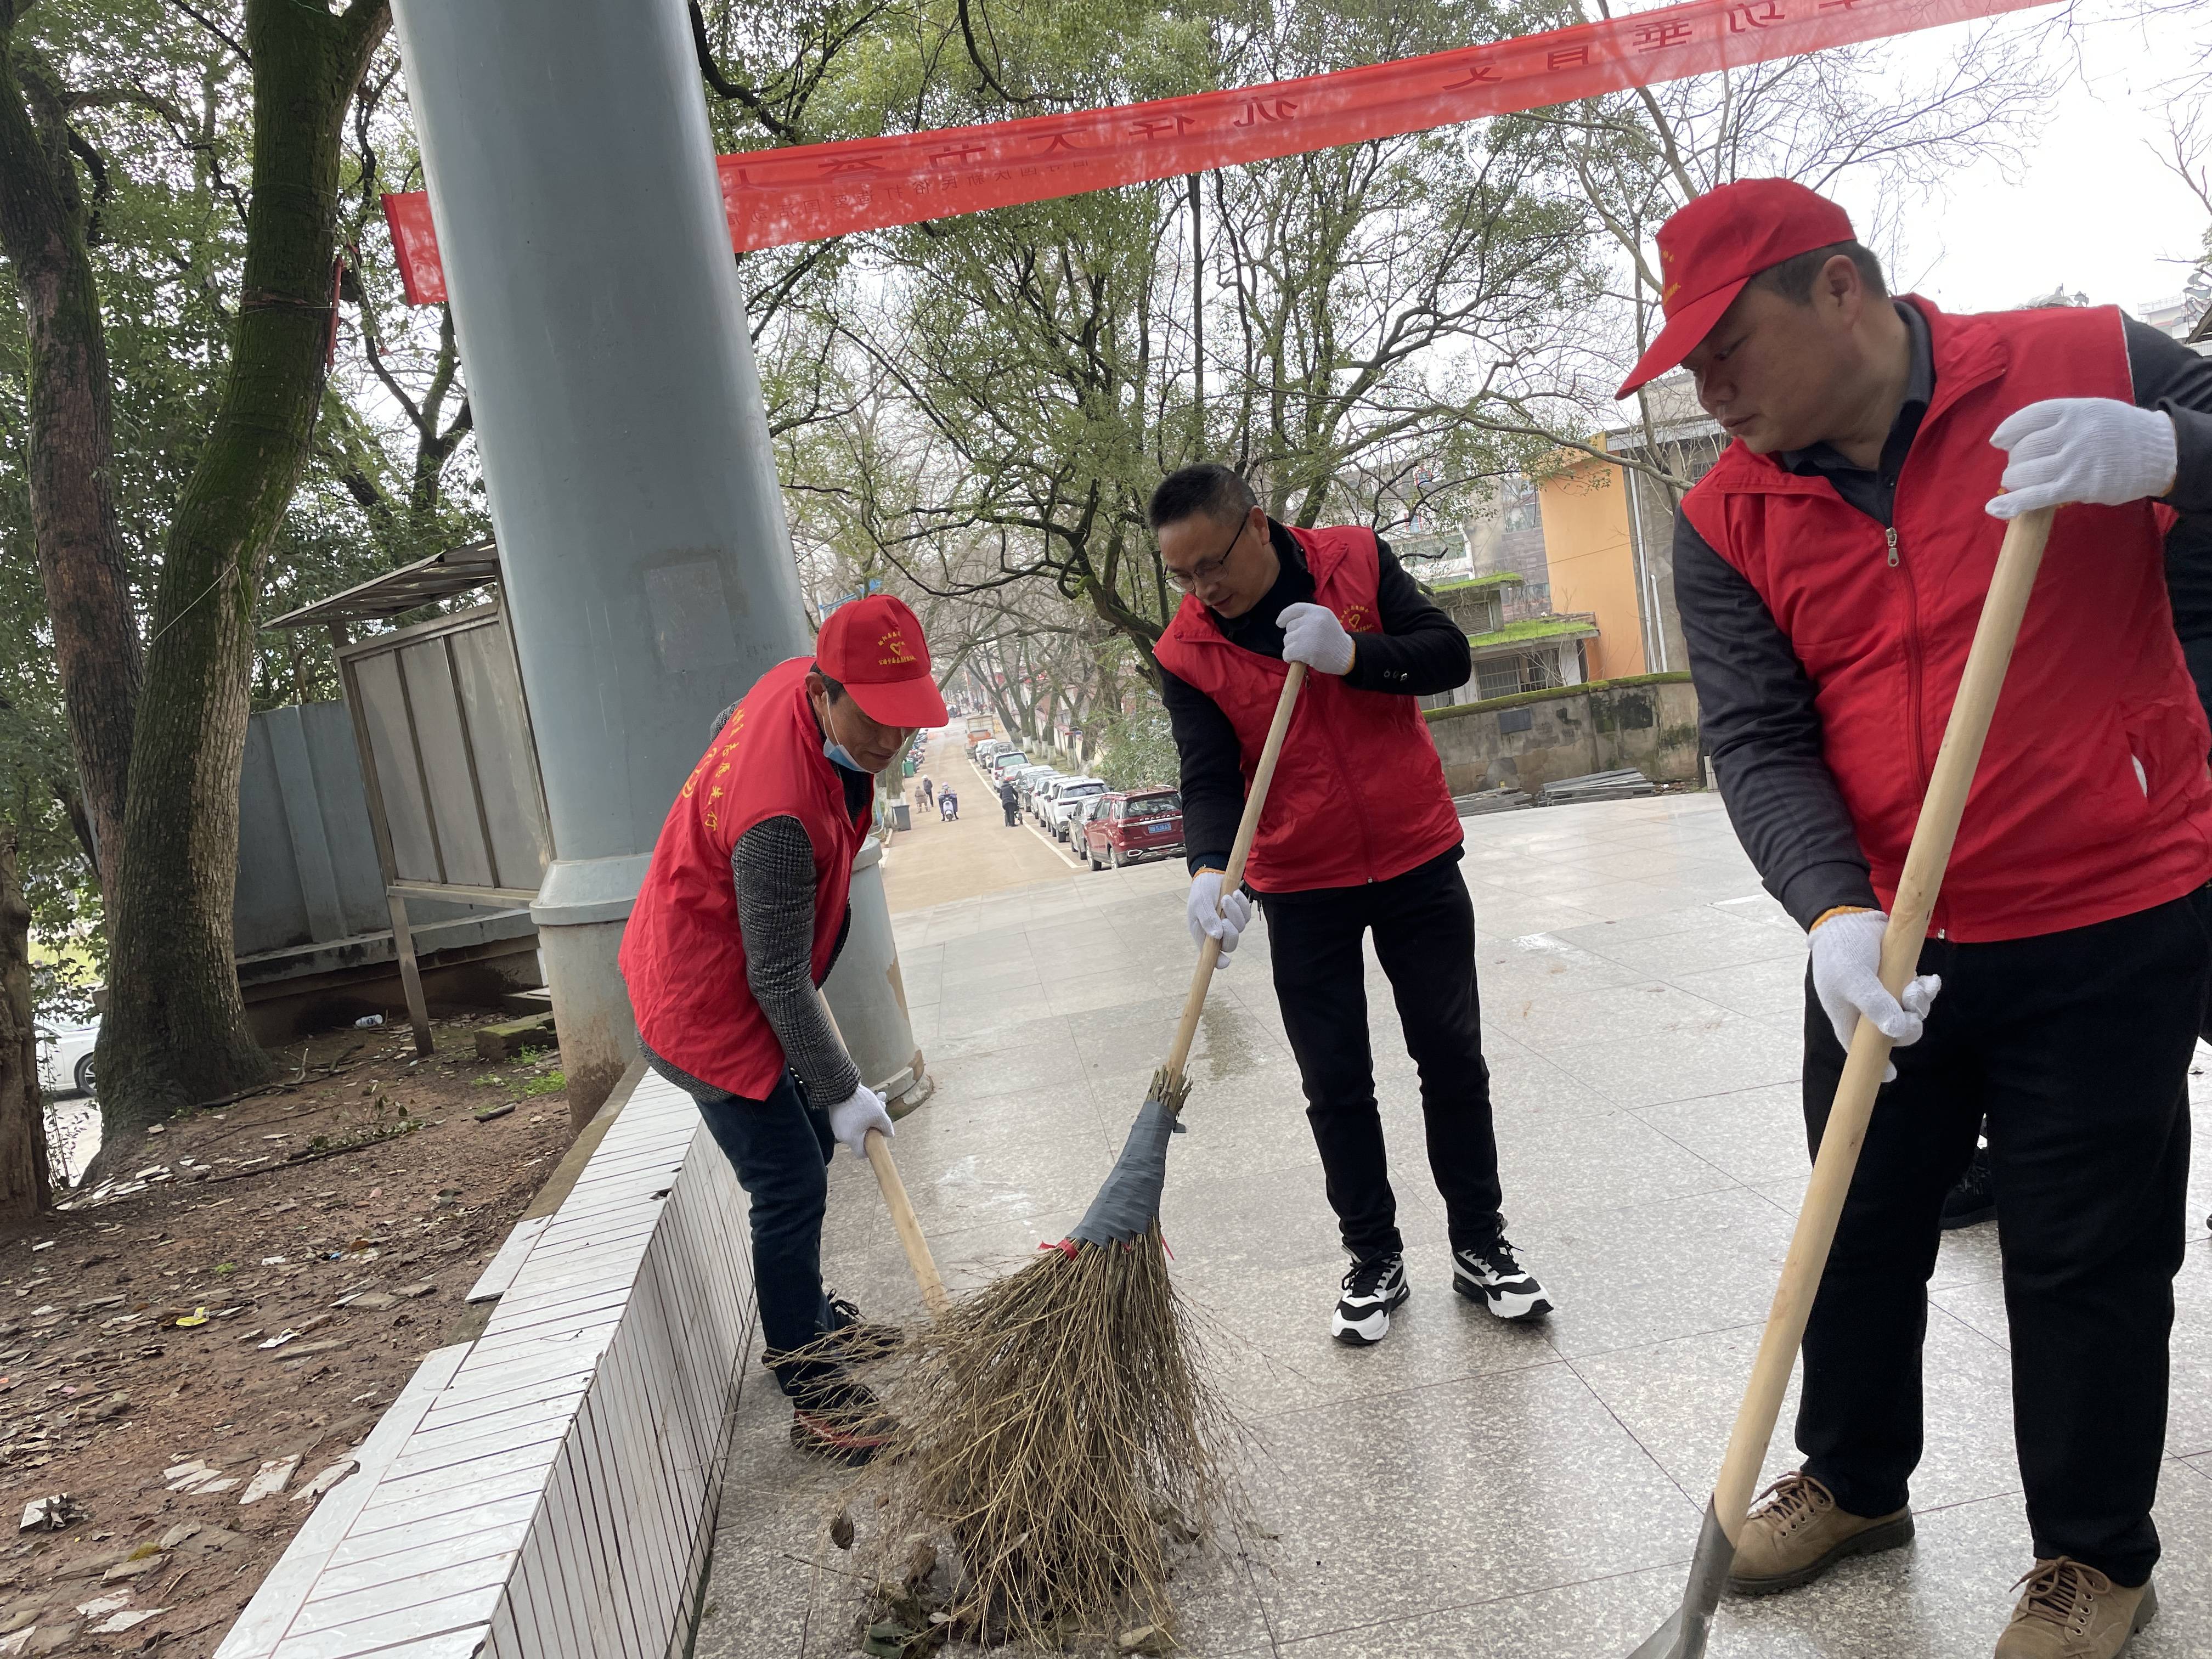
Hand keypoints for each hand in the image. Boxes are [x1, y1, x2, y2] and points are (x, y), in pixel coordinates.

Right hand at [824, 1082, 892, 1157]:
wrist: (841, 1085)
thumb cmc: (861, 1102)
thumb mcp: (879, 1115)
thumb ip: (886, 1127)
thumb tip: (889, 1134)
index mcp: (851, 1138)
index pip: (861, 1154)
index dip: (871, 1149)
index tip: (878, 1138)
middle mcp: (841, 1135)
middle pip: (862, 1135)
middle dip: (874, 1123)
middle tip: (883, 1108)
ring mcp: (837, 1125)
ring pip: (857, 1124)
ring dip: (869, 1114)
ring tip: (880, 1098)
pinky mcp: (835, 1116)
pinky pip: (850, 1118)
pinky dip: (859, 1111)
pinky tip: (869, 1097)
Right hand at [1185, 869, 1252, 967]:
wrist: (1211, 875)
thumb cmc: (1201, 891)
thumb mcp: (1200, 903)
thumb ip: (1207, 919)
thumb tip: (1216, 935)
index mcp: (1203, 936)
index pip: (1212, 956)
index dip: (1219, 961)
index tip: (1225, 961)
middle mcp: (1217, 934)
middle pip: (1230, 945)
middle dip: (1230, 932)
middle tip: (1224, 918)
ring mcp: (1230, 925)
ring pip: (1240, 928)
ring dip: (1234, 912)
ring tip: (1225, 897)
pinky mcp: (1239, 915)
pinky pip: (1246, 915)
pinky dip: (1241, 904)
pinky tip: (1234, 893)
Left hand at [1278, 601, 1355, 675]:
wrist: (1347, 656)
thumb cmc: (1334, 641)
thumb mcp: (1326, 621)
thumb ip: (1310, 619)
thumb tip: (1286, 623)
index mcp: (1319, 611)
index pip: (1295, 609)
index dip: (1285, 616)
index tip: (1280, 623)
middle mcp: (1313, 620)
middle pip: (1289, 627)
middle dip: (1293, 637)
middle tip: (1306, 644)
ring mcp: (1308, 634)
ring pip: (1287, 640)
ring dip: (1292, 648)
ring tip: (1306, 651)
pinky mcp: (1305, 649)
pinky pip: (1287, 652)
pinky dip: (1289, 657)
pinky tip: (1299, 659)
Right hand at [1808, 908, 1941, 1081]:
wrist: (1848, 920)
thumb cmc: (1841, 954)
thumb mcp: (1855, 981)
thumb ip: (1876, 1006)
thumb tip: (1896, 1031)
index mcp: (1851, 1020)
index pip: (1862, 1052)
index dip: (1876, 1065)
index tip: (1891, 1075)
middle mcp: (1869, 1013)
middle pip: (1896, 1034)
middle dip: (1910, 1023)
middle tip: (1910, 1002)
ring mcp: (1886, 997)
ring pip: (1912, 1014)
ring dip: (1921, 1003)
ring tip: (1918, 985)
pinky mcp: (1899, 981)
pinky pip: (1920, 995)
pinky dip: (1928, 990)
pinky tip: (1930, 982)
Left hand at [1986, 398, 2175, 519]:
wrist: (2160, 453)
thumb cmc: (2121, 432)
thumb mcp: (2093, 412)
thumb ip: (2060, 420)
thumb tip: (2015, 438)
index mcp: (2076, 410)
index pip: (2029, 417)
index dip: (2009, 431)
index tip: (1999, 440)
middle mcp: (2073, 433)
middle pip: (2024, 448)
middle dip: (2017, 460)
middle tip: (2026, 465)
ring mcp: (2075, 460)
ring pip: (2026, 472)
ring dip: (2016, 480)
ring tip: (2023, 481)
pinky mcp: (2079, 486)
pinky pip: (2037, 496)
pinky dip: (2012, 504)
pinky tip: (1994, 509)